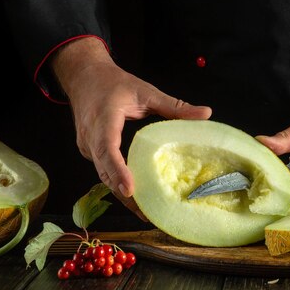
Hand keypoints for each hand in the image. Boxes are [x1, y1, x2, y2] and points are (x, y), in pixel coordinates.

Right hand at [51, 37, 211, 218]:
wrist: (83, 76)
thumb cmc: (113, 82)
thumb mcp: (145, 91)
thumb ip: (175, 105)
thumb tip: (206, 114)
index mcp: (104, 118)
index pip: (107, 148)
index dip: (118, 170)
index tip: (131, 189)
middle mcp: (91, 136)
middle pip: (104, 171)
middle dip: (124, 194)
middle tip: (147, 213)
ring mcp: (86, 146)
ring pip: (102, 175)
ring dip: (121, 192)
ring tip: (144, 211)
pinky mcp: (89, 150)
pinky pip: (102, 170)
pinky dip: (117, 182)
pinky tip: (136, 194)